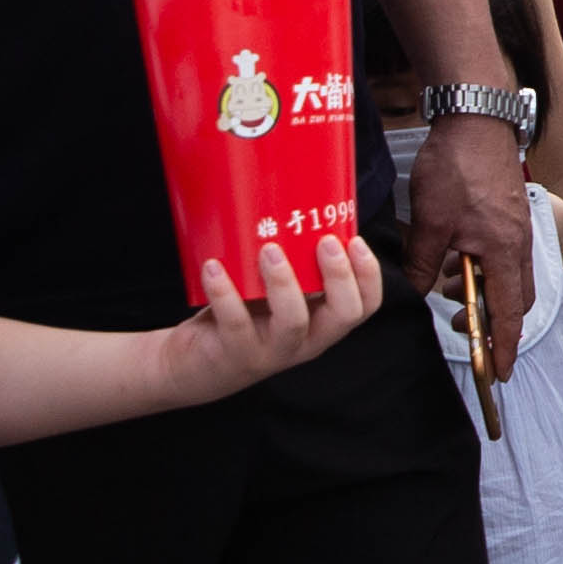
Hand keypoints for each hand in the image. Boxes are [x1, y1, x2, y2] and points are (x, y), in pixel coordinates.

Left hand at [166, 230, 386, 406]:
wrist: (194, 366)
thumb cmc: (240, 318)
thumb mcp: (273, 295)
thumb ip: (290, 264)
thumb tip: (292, 197)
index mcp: (320, 323)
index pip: (364, 306)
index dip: (368, 275)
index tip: (355, 240)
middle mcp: (304, 341)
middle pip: (344, 315)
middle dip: (340, 277)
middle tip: (325, 242)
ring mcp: (272, 350)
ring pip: (293, 321)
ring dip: (285, 282)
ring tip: (269, 250)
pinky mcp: (235, 353)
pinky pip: (235, 323)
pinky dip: (225, 292)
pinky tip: (214, 267)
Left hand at [405, 110, 534, 356]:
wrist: (476, 117)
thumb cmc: (456, 166)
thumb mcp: (429, 221)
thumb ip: (423, 263)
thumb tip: (416, 293)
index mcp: (503, 252)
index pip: (508, 314)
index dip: (503, 346)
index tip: (500, 372)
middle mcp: (519, 243)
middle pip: (516, 299)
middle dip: (494, 321)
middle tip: (466, 329)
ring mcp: (517, 226)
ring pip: (508, 275)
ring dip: (484, 289)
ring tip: (451, 286)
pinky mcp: (510, 212)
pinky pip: (503, 252)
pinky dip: (484, 265)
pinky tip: (456, 254)